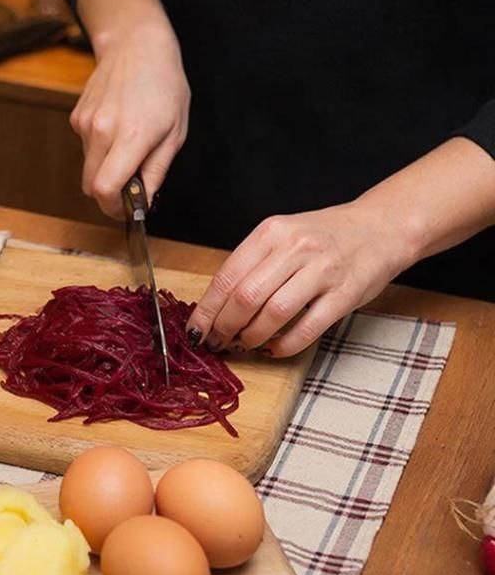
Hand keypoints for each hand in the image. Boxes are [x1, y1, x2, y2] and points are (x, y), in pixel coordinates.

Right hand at [70, 21, 189, 217]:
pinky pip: (85, 147)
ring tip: (129, 144)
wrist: (137, 46)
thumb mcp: (175, 133)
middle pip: (90, 186)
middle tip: (132, 185)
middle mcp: (101, 131)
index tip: (126, 210)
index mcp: (131, 137)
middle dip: (109, 194)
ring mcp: (85, 123)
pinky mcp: (76, 117)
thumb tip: (143, 202)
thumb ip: (156, 172)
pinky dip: (100, 149)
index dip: (113, 208)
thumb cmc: (164, 86)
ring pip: (88, 167)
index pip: (105, 189)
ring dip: (106, 168)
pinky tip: (117, 126)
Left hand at [186, 202, 415, 356]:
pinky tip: (274, 348)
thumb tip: (217, 304)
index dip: (207, 309)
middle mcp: (295, 248)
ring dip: (252, 337)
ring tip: (244, 344)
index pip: (227, 276)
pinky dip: (285, 344)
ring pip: (274, 313)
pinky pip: (307, 328)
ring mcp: (322, 271)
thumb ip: (252, 263)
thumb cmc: (324, 235)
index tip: (195, 330)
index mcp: (272, 232)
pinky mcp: (345, 294)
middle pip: (246, 297)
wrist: (380, 227)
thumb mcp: (282, 236)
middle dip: (225, 327)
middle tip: (217, 342)